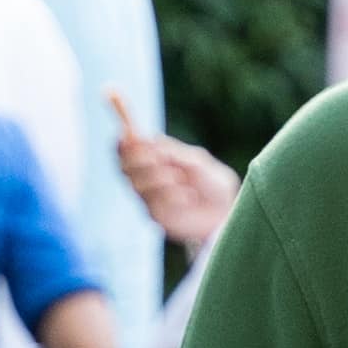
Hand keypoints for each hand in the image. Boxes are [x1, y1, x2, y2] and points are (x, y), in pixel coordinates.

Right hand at [107, 102, 240, 253]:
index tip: (128, 135)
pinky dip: (171, 195)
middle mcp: (148, 175)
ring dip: (159, 178)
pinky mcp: (155, 213)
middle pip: (124, 165)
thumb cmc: (212, 183)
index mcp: (156, 156)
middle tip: (157, 158)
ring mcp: (149, 195)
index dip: (124, 140)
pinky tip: (188, 197)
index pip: (128, 146)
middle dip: (139, 160)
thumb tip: (148, 140)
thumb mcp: (196, 160)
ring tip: (181, 180)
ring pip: (137, 184)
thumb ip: (172, 152)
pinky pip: (152, 201)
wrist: (224, 211)